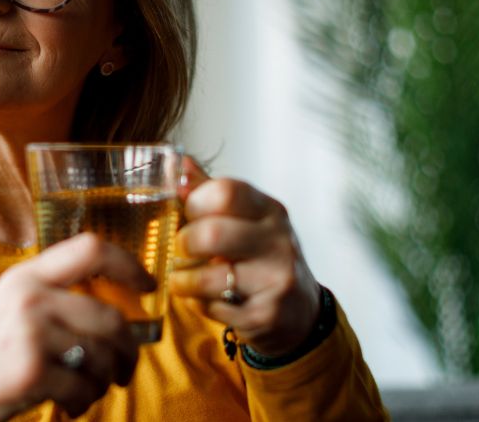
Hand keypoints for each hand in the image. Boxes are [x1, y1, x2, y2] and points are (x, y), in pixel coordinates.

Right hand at [0, 233, 153, 421]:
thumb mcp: (3, 313)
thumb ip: (47, 302)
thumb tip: (109, 314)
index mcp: (23, 277)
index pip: (91, 248)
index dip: (129, 264)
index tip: (148, 286)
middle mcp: (29, 297)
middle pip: (112, 316)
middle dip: (129, 351)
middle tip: (125, 371)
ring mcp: (31, 333)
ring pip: (103, 357)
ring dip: (104, 383)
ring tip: (84, 394)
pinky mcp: (31, 372)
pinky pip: (84, 388)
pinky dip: (83, 404)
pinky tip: (66, 408)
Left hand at [169, 158, 321, 356]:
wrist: (299, 310)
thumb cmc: (261, 256)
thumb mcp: (246, 219)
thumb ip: (211, 192)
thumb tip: (178, 163)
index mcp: (270, 210)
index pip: (226, 192)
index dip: (195, 202)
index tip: (188, 213)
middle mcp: (279, 242)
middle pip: (212, 234)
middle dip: (184, 243)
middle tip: (181, 249)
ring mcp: (276, 280)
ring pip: (207, 277)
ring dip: (183, 280)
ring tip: (183, 279)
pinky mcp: (266, 315)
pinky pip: (213, 308)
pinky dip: (200, 305)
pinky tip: (208, 299)